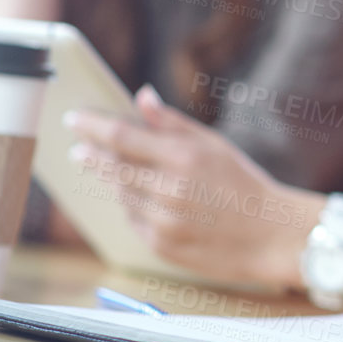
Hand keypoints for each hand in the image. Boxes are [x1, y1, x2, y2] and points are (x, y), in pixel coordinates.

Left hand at [65, 86, 319, 286]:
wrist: (269, 235)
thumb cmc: (244, 184)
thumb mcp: (214, 144)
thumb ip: (172, 122)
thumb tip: (141, 95)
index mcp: (183, 157)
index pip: (122, 137)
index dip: (92, 126)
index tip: (73, 118)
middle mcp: (169, 190)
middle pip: (112, 167)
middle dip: (90, 155)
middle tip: (77, 148)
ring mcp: (162, 221)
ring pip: (120, 195)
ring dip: (112, 182)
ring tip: (112, 172)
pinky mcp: (160, 246)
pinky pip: (133, 221)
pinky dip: (132, 207)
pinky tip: (141, 200)